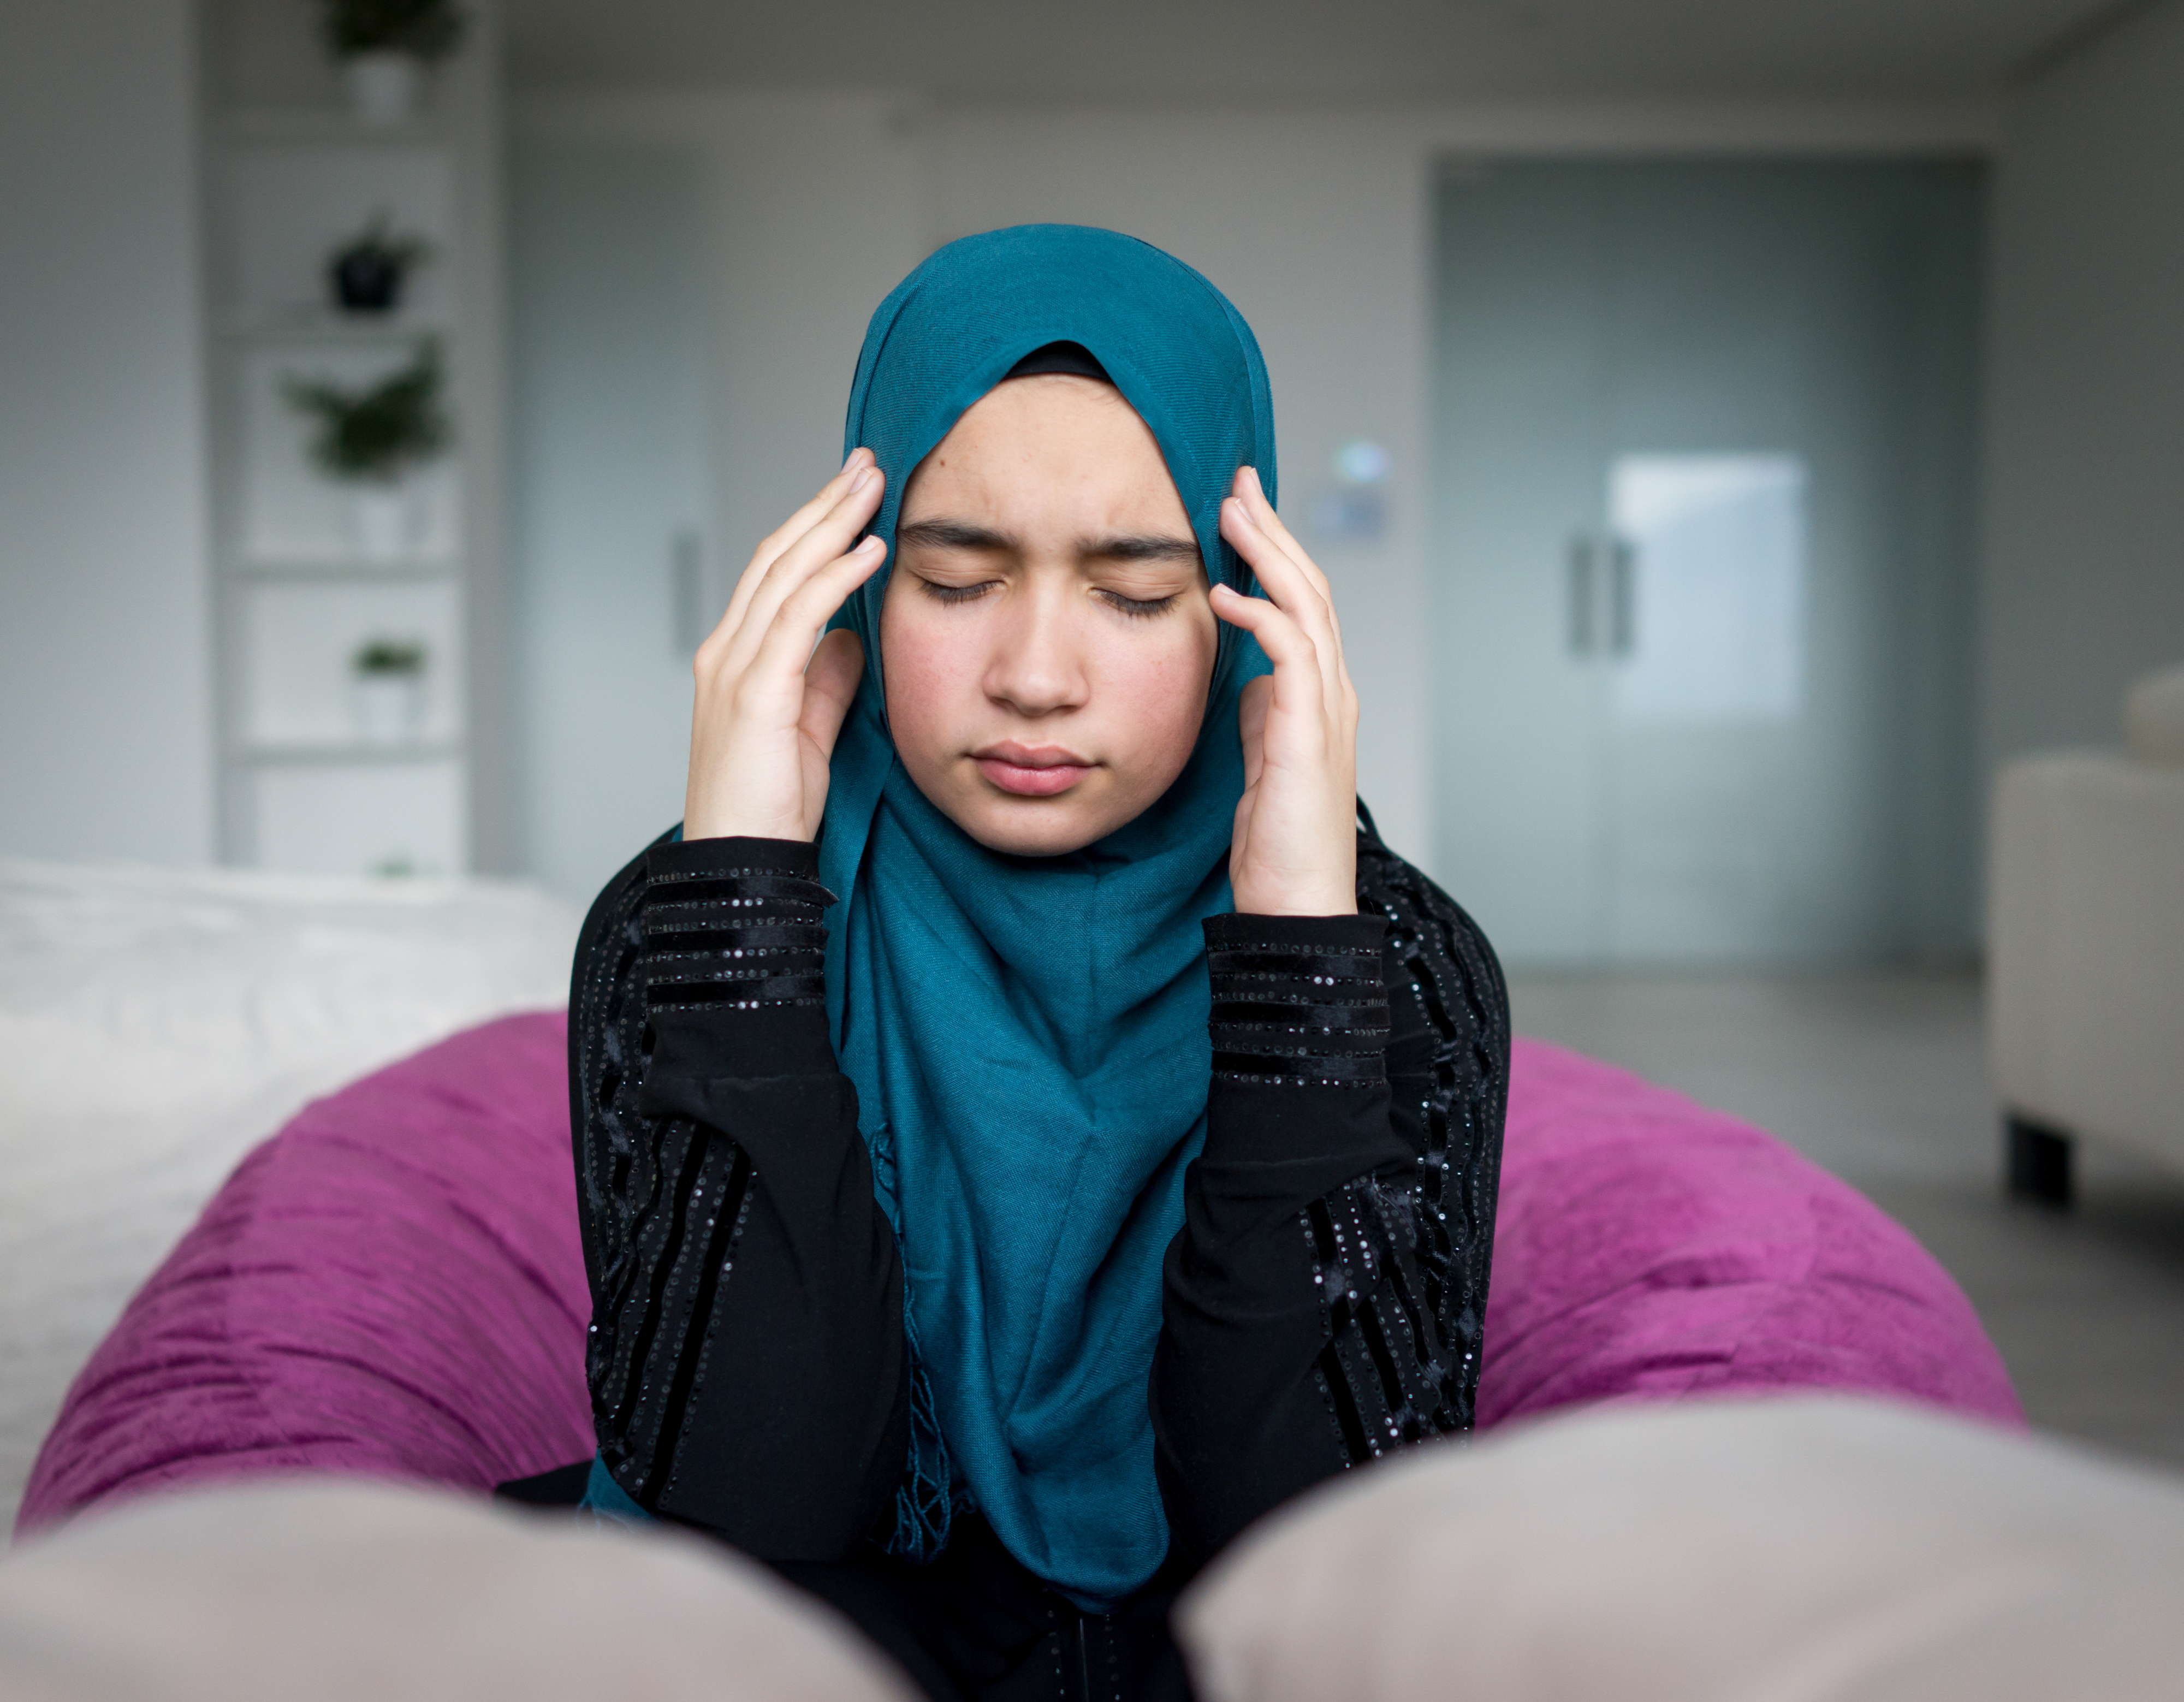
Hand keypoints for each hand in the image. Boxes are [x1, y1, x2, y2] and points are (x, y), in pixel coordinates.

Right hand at [684, 449, 887, 841]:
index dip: (816, 528)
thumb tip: (851, 638)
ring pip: (784, 573)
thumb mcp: (810, 734)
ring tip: (873, 485)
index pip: (777, 574)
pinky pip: (798, 618)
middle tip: (867, 462)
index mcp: (737, 660)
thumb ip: (826, 682)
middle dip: (824, 504)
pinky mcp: (754, 694)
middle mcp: (726, 652)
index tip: (856, 492)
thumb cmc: (771, 811)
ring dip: (833, 523)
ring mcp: (735, 670)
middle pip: (777, 556)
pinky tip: (868, 549)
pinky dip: (833, 577)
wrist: (740, 868)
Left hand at [1209, 466, 1359, 915]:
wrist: (1299, 907)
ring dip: (1270, 554)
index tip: (1240, 511)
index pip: (1303, 605)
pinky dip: (1261, 616)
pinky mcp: (1309, 734)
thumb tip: (1245, 680)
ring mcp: (1328, 711)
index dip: (1274, 554)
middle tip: (1240, 482)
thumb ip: (1260, 715)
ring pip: (1309, 607)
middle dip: (1274, 530)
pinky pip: (1293, 654)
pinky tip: (1226, 596)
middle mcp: (1333, 694)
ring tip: (1232, 513)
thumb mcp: (1261, 762)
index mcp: (1320, 697)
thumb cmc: (1279, 845)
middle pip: (1312, 588)